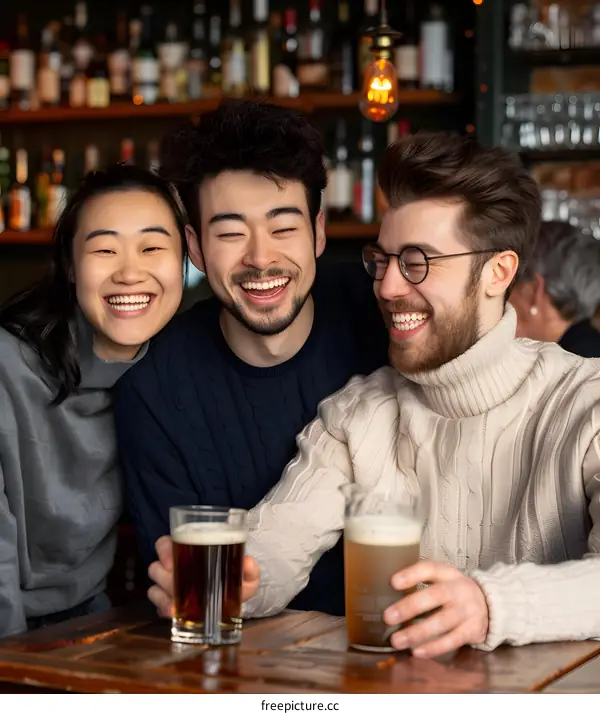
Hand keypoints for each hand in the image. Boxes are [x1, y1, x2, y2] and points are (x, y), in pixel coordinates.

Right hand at [147, 536, 261, 618]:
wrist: (236, 599)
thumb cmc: (237, 579)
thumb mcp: (247, 574)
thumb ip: (250, 568)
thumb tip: (247, 562)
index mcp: (190, 551)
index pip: (165, 544)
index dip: (164, 551)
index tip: (171, 563)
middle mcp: (175, 566)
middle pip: (156, 567)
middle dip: (164, 577)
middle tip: (176, 584)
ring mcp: (169, 586)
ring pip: (154, 586)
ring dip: (163, 594)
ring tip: (176, 603)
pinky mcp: (168, 604)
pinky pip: (157, 605)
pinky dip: (163, 608)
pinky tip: (173, 612)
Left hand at [382, 561, 488, 658]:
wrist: (490, 604)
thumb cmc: (455, 591)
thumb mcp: (443, 579)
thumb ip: (421, 582)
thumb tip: (385, 592)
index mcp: (448, 573)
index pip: (430, 568)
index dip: (411, 575)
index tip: (392, 582)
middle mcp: (459, 589)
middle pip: (435, 596)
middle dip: (410, 606)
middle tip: (388, 617)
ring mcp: (467, 610)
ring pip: (442, 622)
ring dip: (417, 632)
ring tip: (397, 640)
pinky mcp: (473, 630)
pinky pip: (452, 640)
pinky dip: (434, 648)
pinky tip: (417, 652)